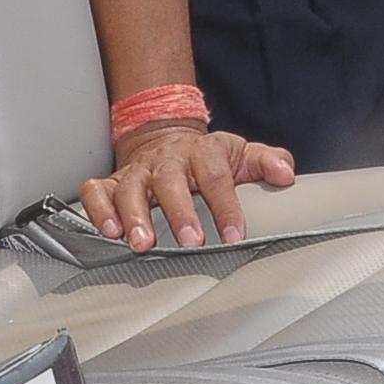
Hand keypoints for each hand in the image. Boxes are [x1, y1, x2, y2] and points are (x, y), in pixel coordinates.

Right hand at [81, 123, 296, 251]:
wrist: (167, 140)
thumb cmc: (208, 158)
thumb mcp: (242, 154)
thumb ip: (268, 161)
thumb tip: (286, 174)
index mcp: (203, 153)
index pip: (217, 177)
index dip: (227, 207)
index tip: (235, 235)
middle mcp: (168, 160)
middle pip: (171, 181)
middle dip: (180, 213)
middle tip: (190, 241)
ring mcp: (137, 171)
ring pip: (130, 188)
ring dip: (134, 216)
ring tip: (141, 243)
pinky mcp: (112, 182)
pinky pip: (97, 191)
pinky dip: (98, 209)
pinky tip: (108, 231)